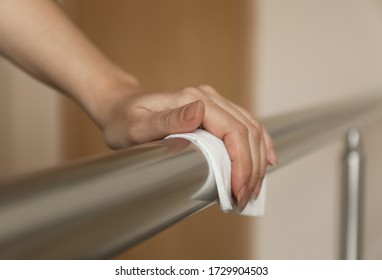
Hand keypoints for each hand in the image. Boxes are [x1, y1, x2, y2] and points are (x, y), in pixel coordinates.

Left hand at [97, 84, 276, 209]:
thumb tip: (199, 112)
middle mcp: (209, 98)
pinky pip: (245, 125)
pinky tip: (265, 159)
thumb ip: (166, 121)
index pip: (233, 131)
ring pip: (251, 129)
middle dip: (251, 168)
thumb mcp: (136, 126)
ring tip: (252, 189)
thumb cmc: (123, 120)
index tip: (238, 191)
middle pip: (247, 132)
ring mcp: (213, 103)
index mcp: (193, 99)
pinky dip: (259, 144)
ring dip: (256, 161)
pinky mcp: (214, 111)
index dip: (242, 163)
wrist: (120, 107)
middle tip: (244, 199)